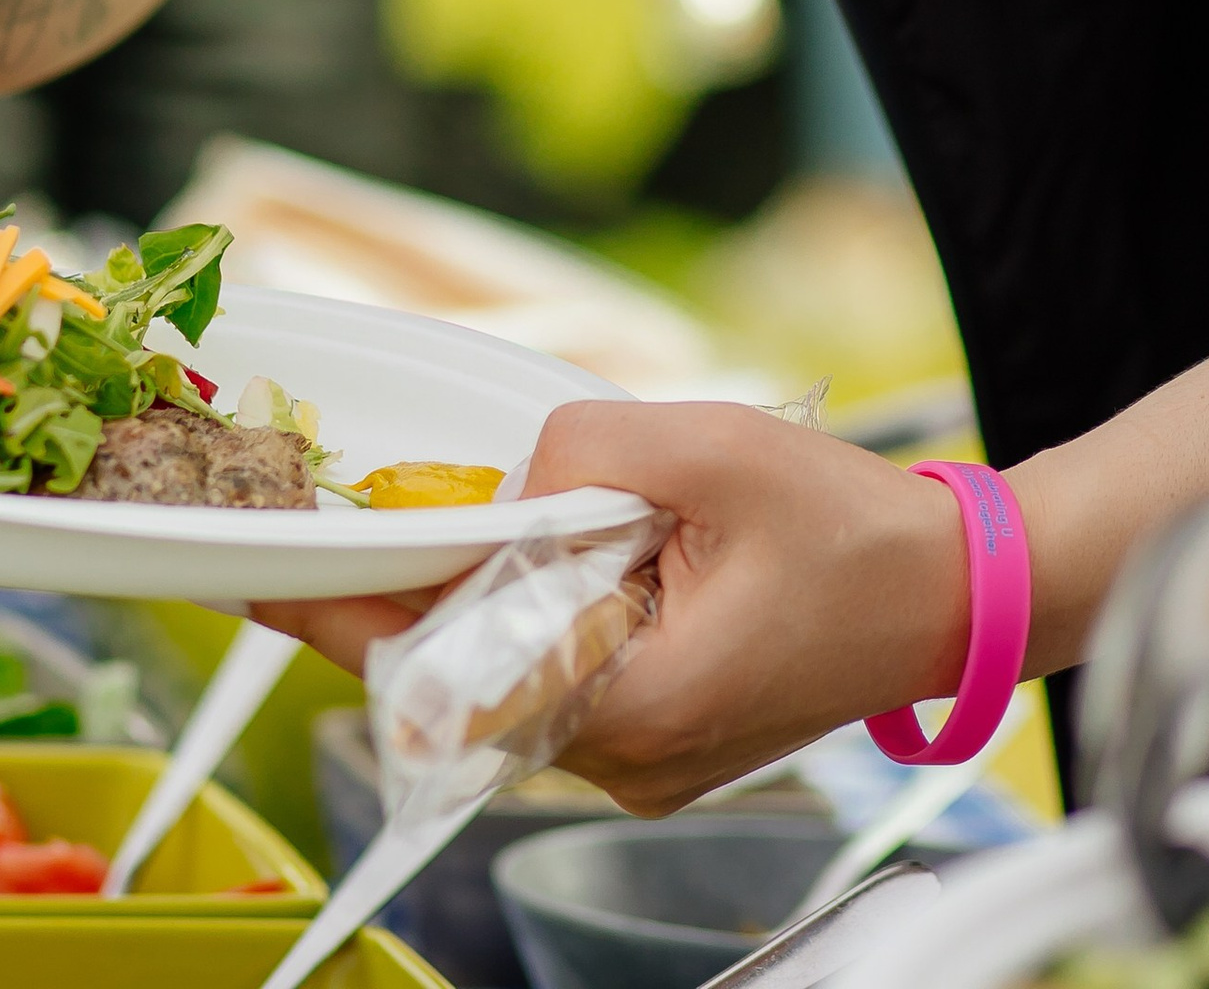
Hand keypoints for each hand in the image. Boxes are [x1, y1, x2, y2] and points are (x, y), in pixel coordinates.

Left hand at [254, 402, 965, 812]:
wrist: (950, 593)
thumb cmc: (850, 529)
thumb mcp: (706, 448)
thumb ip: (581, 450)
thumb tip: (499, 479)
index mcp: (630, 704)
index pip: (446, 669)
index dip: (341, 614)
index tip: (258, 578)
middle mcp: (619, 759)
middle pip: (464, 675)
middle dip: (410, 586)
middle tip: (345, 511)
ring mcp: (636, 761)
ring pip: (507, 672)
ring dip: (484, 591)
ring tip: (466, 515)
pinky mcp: (653, 738)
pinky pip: (557, 673)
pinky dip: (535, 608)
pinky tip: (546, 546)